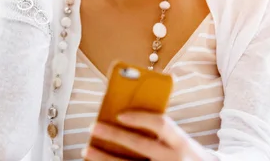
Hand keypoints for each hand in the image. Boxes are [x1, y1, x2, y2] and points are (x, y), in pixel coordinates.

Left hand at [82, 111, 216, 160]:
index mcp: (181, 142)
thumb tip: (121, 116)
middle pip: (139, 145)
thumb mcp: (178, 140)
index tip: (119, 114)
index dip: (140, 118)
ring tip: (86, 150)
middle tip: (93, 127)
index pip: (161, 125)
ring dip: (104, 158)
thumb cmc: (183, 153)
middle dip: (113, 135)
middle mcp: (174, 159)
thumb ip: (158, 130)